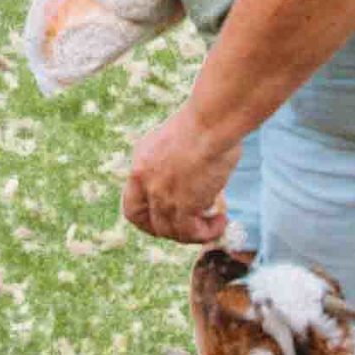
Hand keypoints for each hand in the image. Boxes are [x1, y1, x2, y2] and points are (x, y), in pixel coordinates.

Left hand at [119, 104, 236, 246]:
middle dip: (169, 229)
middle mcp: (144, 179)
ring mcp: (160, 194)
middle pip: (146, 222)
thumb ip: (179, 161)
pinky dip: (207, 233)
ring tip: (215, 222)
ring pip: (170, 231)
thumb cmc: (208, 121)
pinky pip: (191, 232)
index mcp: (141, 160)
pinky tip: (221, 223)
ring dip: (194, 233)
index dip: (148, 217)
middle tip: (192, 226)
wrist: (212, 121)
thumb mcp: (181, 140)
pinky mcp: (181, 204)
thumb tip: (196, 175)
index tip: (167, 216)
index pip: (132, 203)